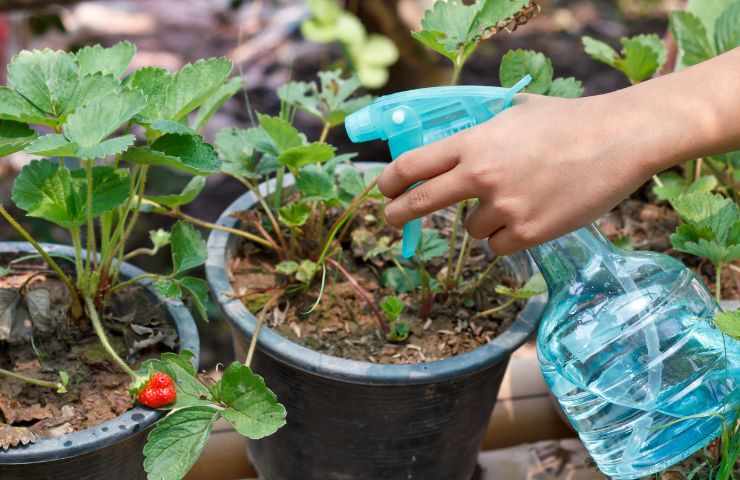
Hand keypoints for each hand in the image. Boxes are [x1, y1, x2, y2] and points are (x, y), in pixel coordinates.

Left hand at [377, 93, 660, 254]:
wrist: (619, 139)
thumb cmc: (569, 121)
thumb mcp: (515, 113)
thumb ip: (481, 129)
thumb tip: (454, 144)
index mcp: (474, 142)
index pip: (413, 164)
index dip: (391, 180)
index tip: (385, 190)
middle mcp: (480, 175)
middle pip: (422, 202)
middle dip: (400, 214)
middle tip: (392, 219)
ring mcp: (504, 206)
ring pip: (472, 229)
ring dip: (485, 221)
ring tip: (522, 199)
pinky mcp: (528, 232)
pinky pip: (498, 246)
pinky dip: (509, 237)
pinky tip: (533, 216)